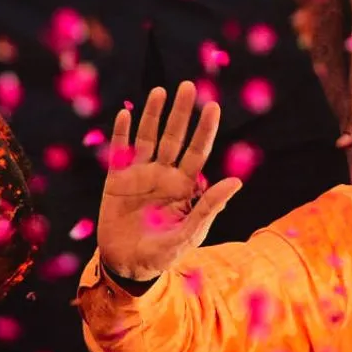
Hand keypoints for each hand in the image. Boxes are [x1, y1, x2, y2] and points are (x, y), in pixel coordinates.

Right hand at [98, 82, 241, 280]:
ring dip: (152, 115)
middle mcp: (164, 175)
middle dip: (181, 112)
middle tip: (188, 86)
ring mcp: (140, 175)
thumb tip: (236, 182)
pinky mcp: (116, 181)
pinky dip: (122, 133)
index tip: (213, 105)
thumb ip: (210, 206)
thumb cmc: (165, 252)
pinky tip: (125, 114)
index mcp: (185, 186)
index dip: (204, 128)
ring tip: (159, 91)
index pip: (197, 151)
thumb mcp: (191, 232)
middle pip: (174, 137)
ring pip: (148, 138)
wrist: (129, 265)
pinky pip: (119, 152)